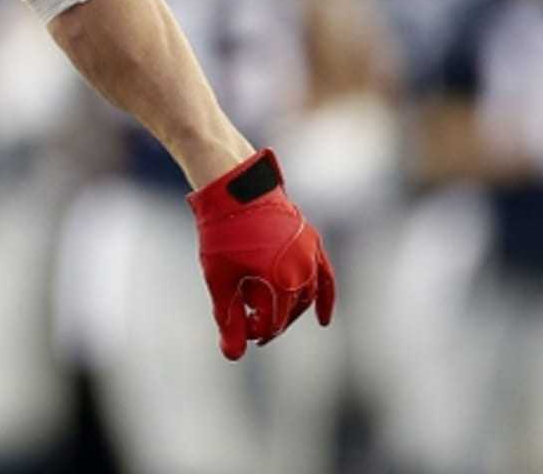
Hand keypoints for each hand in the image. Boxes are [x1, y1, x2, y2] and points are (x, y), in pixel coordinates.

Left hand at [186, 148, 334, 359]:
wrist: (232, 185)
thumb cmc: (222, 232)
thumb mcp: (218, 278)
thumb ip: (228, 318)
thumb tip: (233, 356)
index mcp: (280, 281)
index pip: (272, 323)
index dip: (252, 331)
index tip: (236, 328)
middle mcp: (303, 270)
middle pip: (291, 311)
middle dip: (271, 322)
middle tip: (250, 328)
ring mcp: (310, 254)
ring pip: (307, 296)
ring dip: (291, 311)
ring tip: (273, 319)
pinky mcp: (311, 241)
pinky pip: (325, 276)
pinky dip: (324, 298)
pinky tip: (322, 320)